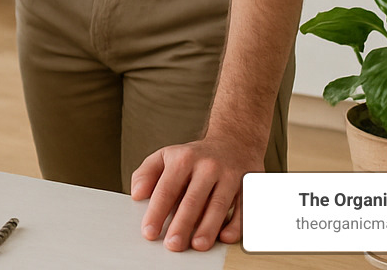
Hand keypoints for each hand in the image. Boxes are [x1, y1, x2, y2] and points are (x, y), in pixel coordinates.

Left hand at [131, 132, 261, 251]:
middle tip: (172, 245)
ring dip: (208, 227)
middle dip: (182, 224)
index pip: (167, 189)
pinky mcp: (249, 185)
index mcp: (184, 159)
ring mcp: (230, 175)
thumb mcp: (167, 156)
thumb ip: (147, 173)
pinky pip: (244, 207)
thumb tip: (137, 194)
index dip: (157, 212)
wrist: (234, 141)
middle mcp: (208, 166)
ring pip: (218, 205)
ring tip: (197, 245)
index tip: (149, 232)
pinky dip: (236, 223)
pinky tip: (225, 237)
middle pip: (193, 200)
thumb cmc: (195, 156)